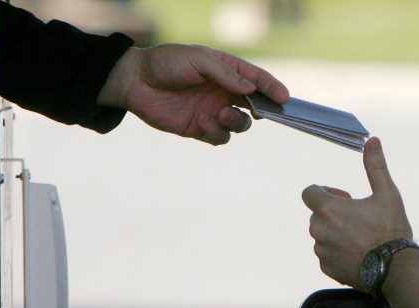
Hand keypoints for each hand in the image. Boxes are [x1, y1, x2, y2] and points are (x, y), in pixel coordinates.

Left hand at [98, 44, 288, 144]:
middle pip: (254, 105)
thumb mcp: (198, 59)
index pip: (256, 79)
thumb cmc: (165, 63)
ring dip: (236, 122)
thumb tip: (250, 88)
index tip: (284, 98)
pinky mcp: (200, 129)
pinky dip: (216, 132)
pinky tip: (202, 121)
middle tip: (258, 112)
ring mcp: (214, 111)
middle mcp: (224, 92)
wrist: (135, 82)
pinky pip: (220, 137)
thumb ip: (225, 74)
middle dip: (261, 110)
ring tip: (220, 115)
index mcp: (227, 70)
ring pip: (240, 125)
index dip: (272, 88)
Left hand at [302, 137, 412, 287]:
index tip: (344, 197)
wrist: (396, 269)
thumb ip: (375, 166)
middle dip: (333, 213)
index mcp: (328, 209)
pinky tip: (359, 253)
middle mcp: (319, 230)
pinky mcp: (327, 267)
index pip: (309, 192)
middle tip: (358, 218)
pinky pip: (327, 255)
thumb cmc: (391, 229)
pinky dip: (338, 252)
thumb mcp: (387, 194)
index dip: (325, 192)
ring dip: (335, 233)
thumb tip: (373, 140)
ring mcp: (322, 251)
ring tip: (361, 237)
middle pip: (317, 214)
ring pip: (322, 236)